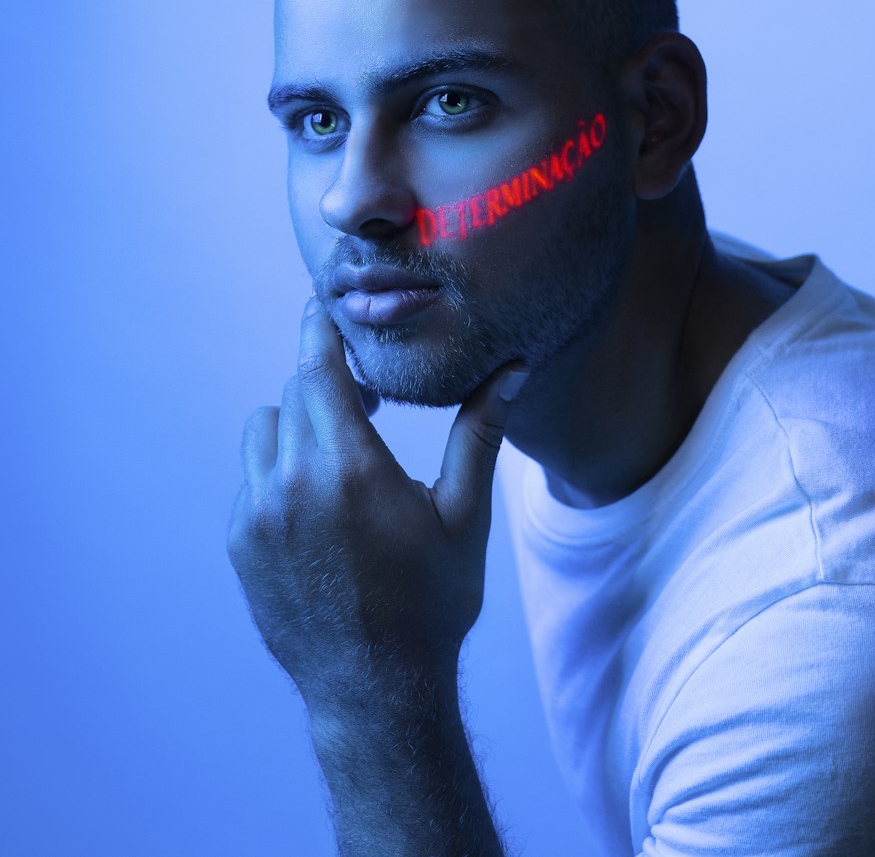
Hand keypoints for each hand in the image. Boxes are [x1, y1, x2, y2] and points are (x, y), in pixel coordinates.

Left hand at [226, 295, 528, 716]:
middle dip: (326, 384)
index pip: (317, 369)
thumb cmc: (431, 603)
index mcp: (350, 469)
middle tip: (364, 402)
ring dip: (297, 425)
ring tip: (338, 454)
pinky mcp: (239, 544)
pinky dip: (278, 472)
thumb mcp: (464, 516)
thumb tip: (513, 370)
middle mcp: (292, 485)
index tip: (323, 305)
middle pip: (294, 393)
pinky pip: (251, 479)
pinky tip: (318, 504)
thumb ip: (479, 434)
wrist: (376, 691)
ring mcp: (256, 517)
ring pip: (264, 430)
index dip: (319, 330)